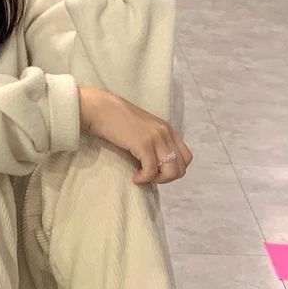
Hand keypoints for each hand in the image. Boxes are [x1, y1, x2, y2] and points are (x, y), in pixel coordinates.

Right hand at [78, 85, 193, 184]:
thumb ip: (154, 142)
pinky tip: (134, 177)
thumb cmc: (116, 121)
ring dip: (157, 180)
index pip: (186, 157)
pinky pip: (151, 171)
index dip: (174, 170)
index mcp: (168, 129)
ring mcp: (156, 138)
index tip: (157, 171)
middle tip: (149, 177)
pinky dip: (144, 178)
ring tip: (141, 176)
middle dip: (167, 178)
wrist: (101, 108)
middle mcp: (166, 133)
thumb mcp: (143, 129)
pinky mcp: (143, 144)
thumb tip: (157, 165)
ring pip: (171, 171)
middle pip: (181, 167)